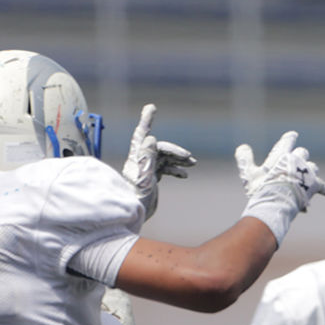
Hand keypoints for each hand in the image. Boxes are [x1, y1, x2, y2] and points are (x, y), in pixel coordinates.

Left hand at [121, 103, 196, 218]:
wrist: (132, 217)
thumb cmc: (135, 200)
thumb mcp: (142, 180)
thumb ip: (146, 158)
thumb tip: (151, 138)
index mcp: (136, 159)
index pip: (142, 136)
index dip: (147, 121)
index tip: (151, 107)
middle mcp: (140, 162)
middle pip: (159, 149)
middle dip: (175, 151)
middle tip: (189, 157)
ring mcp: (145, 170)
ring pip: (164, 158)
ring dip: (178, 159)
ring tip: (192, 164)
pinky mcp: (150, 179)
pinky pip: (165, 169)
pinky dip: (176, 169)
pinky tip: (184, 175)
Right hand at [235, 130, 324, 243]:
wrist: (276, 203)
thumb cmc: (261, 188)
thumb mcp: (248, 173)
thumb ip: (244, 159)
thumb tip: (243, 146)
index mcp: (281, 156)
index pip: (286, 142)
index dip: (289, 138)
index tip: (293, 134)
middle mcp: (296, 161)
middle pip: (302, 153)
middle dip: (300, 156)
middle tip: (298, 159)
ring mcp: (307, 173)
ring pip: (313, 167)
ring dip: (310, 171)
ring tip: (307, 176)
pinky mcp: (315, 185)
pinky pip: (322, 186)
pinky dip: (323, 189)